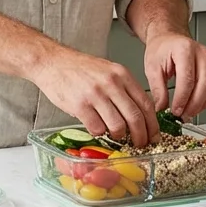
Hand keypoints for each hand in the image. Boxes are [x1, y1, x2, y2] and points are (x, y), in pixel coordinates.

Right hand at [30, 46, 159, 146]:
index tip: (153, 135)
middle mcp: (111, 83)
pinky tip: (96, 127)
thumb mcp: (108, 70)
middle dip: (141, 136)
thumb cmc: (79, 68)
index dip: (152, 124)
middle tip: (140, 144)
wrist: (52, 61)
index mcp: (122, 74)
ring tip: (115, 135)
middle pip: (135, 117)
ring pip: (118, 126)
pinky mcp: (80, 105)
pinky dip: (99, 133)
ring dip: (119, 136)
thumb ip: (123, 88)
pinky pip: (97, 128)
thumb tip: (139, 114)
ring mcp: (95, 94)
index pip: (146, 104)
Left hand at [143, 31, 205, 117]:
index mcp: (184, 49)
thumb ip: (157, 89)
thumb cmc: (162, 49)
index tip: (176, 110)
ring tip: (191, 111)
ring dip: (205, 103)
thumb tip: (162, 108)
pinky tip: (200, 104)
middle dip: (194, 104)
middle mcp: (202, 53)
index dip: (182, 99)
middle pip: (205, 84)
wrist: (169, 39)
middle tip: (183, 115)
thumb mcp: (152, 67)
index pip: (188, 78)